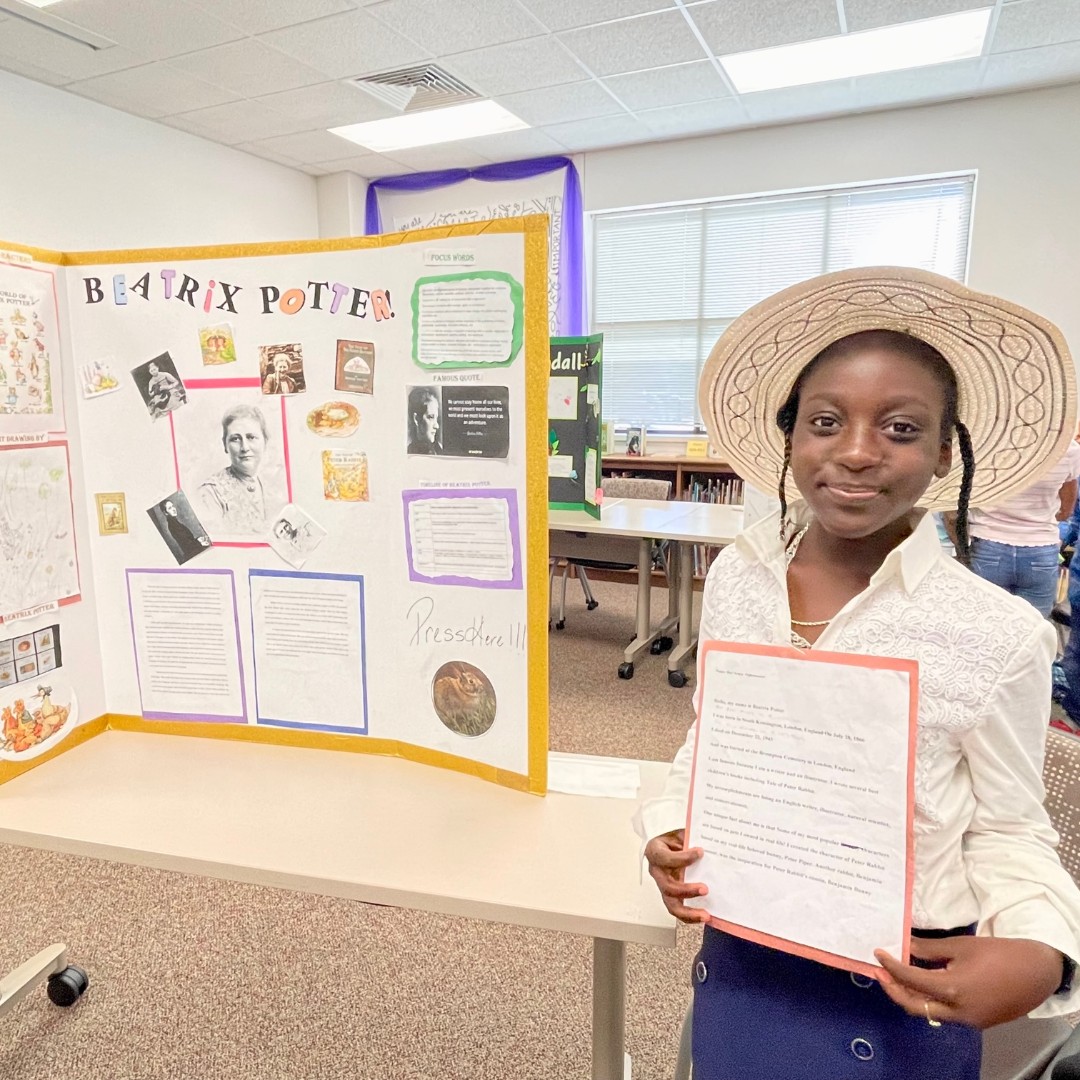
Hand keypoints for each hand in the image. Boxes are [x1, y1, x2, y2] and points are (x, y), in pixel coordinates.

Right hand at [644, 830, 708, 923]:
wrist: (670, 844)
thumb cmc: (674, 838)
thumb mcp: (680, 833)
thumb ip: (690, 838)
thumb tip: (709, 845)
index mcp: (655, 852)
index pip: (665, 858)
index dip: (682, 858)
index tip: (700, 852)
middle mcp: (656, 871)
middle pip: (667, 886)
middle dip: (686, 890)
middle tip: (705, 888)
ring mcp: (663, 885)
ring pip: (671, 904)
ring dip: (688, 911)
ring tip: (705, 914)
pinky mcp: (671, 895)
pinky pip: (678, 910)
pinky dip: (690, 916)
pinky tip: (703, 916)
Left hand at [874, 936, 1063, 1028]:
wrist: (1036, 972)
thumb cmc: (999, 954)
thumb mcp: (960, 946)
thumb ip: (929, 949)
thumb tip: (905, 945)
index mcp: (952, 990)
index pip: (911, 980)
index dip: (892, 966)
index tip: (878, 954)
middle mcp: (958, 1011)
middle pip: (914, 1006)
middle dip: (894, 990)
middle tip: (880, 972)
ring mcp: (968, 1020)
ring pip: (929, 1013)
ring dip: (910, 996)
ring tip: (896, 975)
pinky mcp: (976, 1021)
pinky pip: (945, 1013)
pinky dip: (929, 1000)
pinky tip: (922, 983)